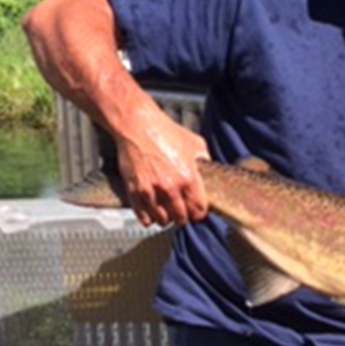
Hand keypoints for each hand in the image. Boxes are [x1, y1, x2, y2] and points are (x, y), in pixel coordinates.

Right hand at [116, 105, 209, 228]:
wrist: (137, 125)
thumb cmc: (164, 131)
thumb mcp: (195, 143)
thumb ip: (204, 161)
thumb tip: (209, 172)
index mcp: (188, 177)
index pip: (198, 211)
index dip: (198, 213)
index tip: (195, 211)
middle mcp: (170, 188)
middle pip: (181, 219)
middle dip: (182, 217)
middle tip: (180, 211)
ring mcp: (151, 191)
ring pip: (162, 221)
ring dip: (165, 218)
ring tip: (165, 211)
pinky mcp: (135, 191)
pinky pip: (143, 217)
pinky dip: (148, 217)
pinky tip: (151, 211)